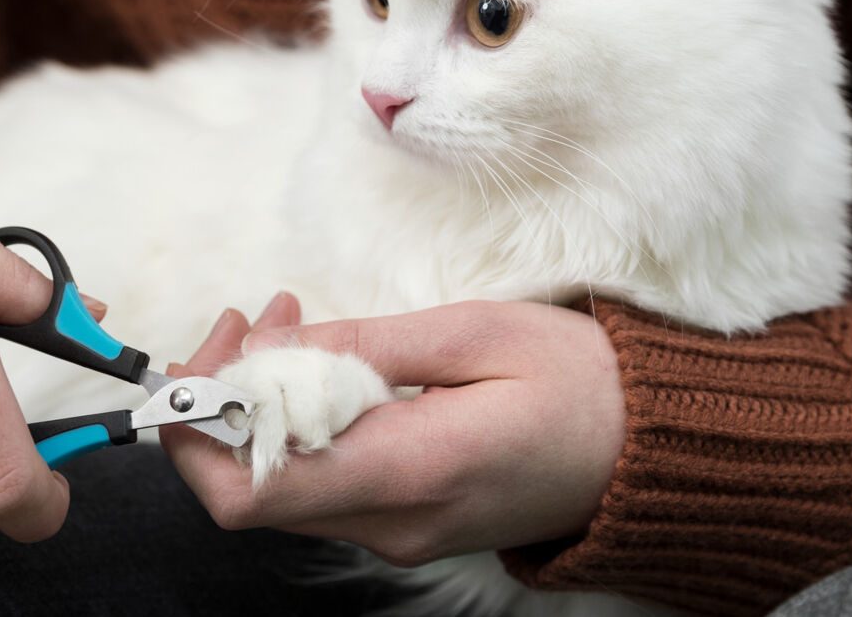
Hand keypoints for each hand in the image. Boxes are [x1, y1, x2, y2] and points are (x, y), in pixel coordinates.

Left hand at [162, 296, 624, 567]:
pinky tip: (322, 365)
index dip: (199, 426)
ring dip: (259, 408)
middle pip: (249, 495)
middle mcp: (391, 524)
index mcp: (407, 474)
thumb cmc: (580, 382)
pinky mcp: (406, 525)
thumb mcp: (474, 333)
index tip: (212, 349)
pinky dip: (298, 427)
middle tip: (250, 319)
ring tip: (290, 320)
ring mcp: (397, 534)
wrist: (652, 452)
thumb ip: (362, 346)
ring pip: (280, 489)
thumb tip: (270, 352)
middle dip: (223, 403)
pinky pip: (322, 486)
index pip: (249, 489)